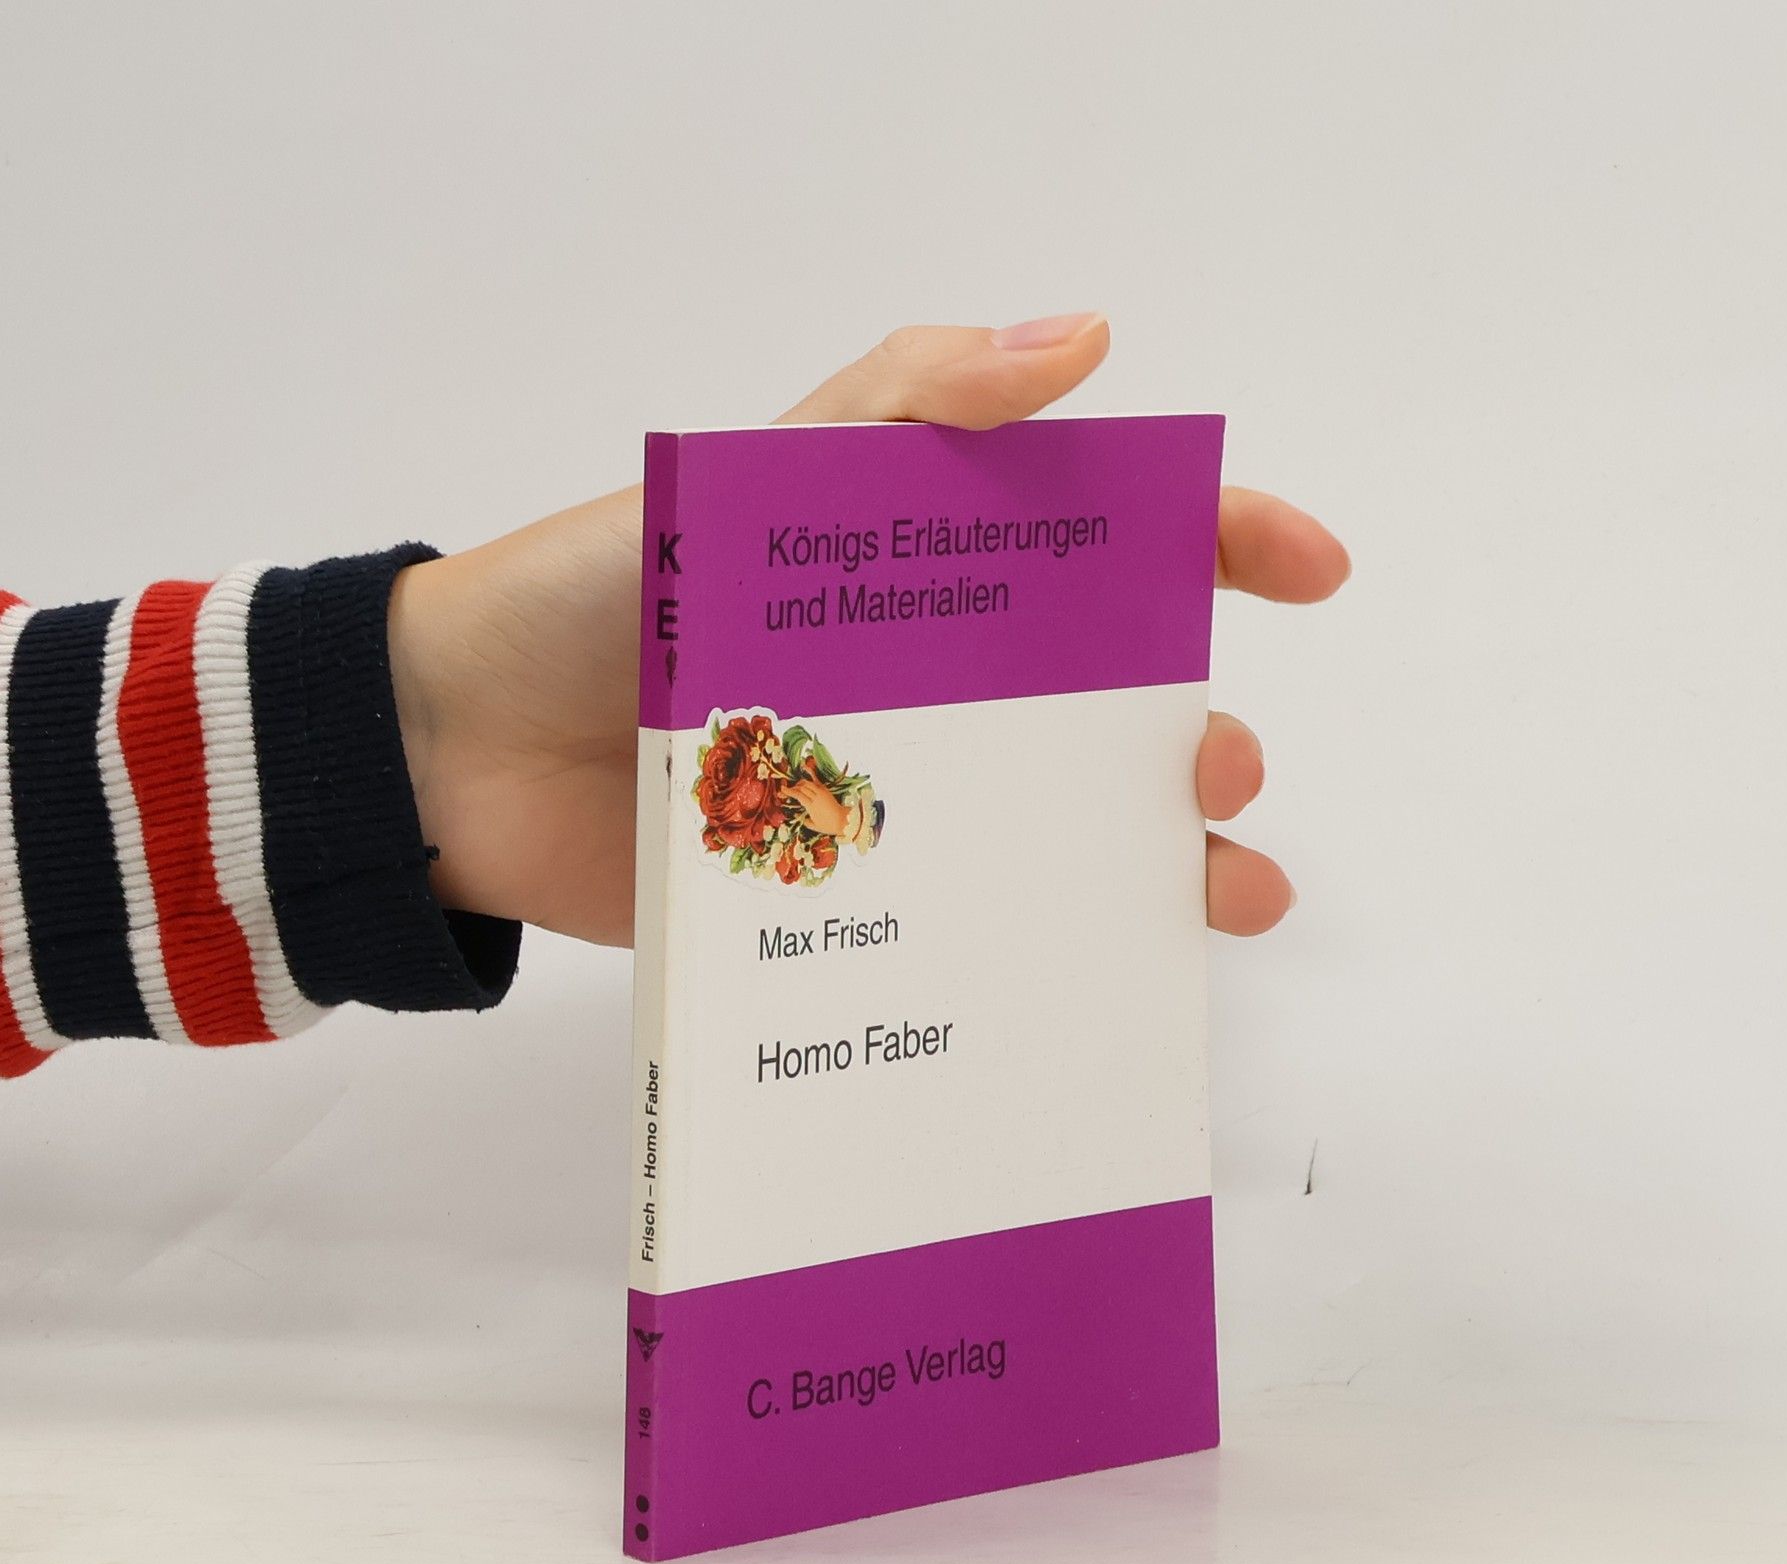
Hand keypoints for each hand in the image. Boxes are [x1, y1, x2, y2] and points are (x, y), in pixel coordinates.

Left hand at [388, 315, 1347, 945]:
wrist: (452, 757)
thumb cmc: (594, 595)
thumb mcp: (755, 480)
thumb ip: (906, 404)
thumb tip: (1085, 336)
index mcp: (923, 569)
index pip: (1101, 538)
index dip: (1219, 543)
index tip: (1311, 573)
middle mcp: (930, 682)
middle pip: (1107, 706)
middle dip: (1192, 733)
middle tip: (1209, 767)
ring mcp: (895, 797)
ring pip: (1060, 830)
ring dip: (1156, 858)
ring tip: (1215, 894)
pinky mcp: (843, 899)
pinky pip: (963, 924)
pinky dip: (1038, 952)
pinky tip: (1088, 981)